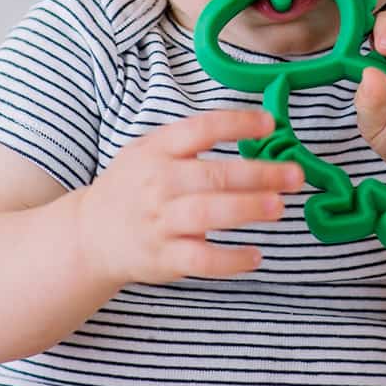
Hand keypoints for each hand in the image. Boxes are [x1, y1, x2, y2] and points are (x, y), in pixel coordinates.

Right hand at [77, 109, 303, 285]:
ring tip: (279, 207)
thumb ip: (192, 140)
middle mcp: (158, 183)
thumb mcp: (150, 149)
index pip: (201, 130)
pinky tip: (256, 255)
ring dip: (246, 209)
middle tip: (294, 175)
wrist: (92, 233)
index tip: (269, 124)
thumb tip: (255, 127)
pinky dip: (230, 260)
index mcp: (158, 149)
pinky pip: (201, 259)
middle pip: (212, 175)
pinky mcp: (163, 257)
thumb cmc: (135, 185)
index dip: (236, 124)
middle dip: (258, 175)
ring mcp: (159, 221)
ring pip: (207, 214)